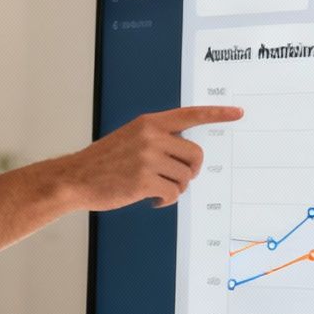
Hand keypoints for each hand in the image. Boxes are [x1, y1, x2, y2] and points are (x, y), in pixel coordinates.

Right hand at [57, 106, 243, 210]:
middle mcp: (151, 136)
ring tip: (156, 188)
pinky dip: (165, 200)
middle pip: (196, 155)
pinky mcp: (144, 180)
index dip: (217, 114)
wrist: (76, 178)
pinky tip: (151, 199)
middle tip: (176, 178)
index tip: (238, 113)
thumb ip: (158, 137)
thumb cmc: (105, 161)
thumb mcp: (131, 137)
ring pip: (185, 178)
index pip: (191, 114)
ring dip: (175, 188)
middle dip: (191, 171)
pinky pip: (173, 194)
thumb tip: (187, 152)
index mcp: (150, 123)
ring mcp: (148, 158)